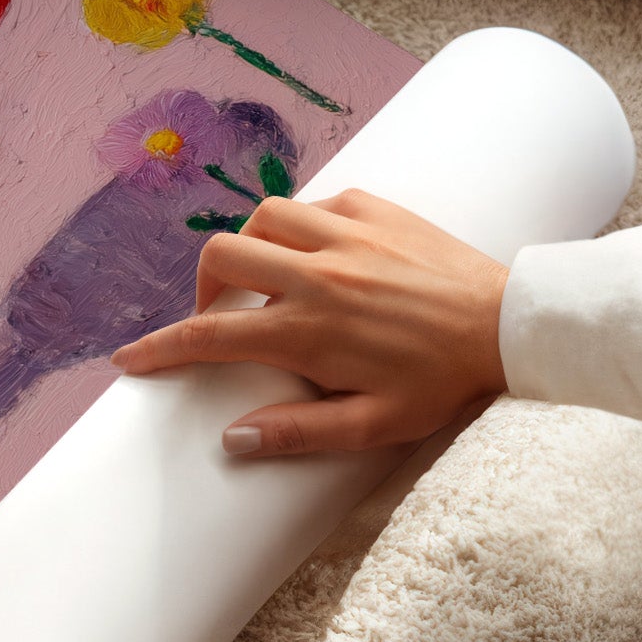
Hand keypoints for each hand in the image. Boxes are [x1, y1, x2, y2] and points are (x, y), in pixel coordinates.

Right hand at [111, 189, 507, 457]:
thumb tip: (233, 438)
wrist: (510, 325)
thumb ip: (299, 432)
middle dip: (203, 288)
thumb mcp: (374, 425)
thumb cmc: (443, 382)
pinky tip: (320, 252)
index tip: (131, 359)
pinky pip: (315, 203)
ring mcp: (345, 234)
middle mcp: (316, 274)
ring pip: (262, 218)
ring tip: (267, 279)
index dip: (160, 348)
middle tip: (221, 317)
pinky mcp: (375, 208)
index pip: (209, 336)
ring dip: (251, 248)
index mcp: (308, 330)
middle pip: (221, 258)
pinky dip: (302, 225)